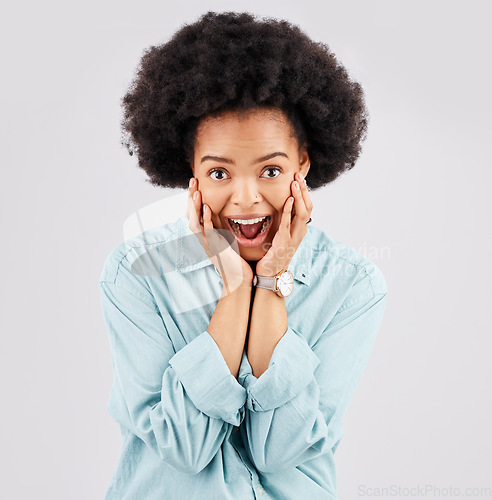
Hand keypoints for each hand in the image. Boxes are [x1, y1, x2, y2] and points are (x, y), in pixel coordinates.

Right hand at [187, 178, 253, 294]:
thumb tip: (231, 217)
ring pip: (195, 222)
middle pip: (191, 215)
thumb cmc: (237, 262)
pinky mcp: (214, 248)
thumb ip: (226, 230)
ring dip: (194, 206)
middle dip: (191, 197)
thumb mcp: (229, 241)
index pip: (195, 214)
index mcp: (206, 236)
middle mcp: (204, 239)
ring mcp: (207, 244)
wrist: (239, 280)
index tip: (196, 185)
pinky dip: (205, 219)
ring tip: (195, 191)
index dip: (194, 199)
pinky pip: (207, 231)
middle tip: (192, 181)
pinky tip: (206, 207)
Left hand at [256, 172, 312, 276]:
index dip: (305, 192)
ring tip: (295, 183)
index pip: (307, 207)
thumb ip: (284, 222)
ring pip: (302, 213)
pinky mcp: (284, 242)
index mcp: (300, 230)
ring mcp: (294, 238)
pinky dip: (289, 210)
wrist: (270, 273)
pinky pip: (288, 223)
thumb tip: (281, 207)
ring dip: (299, 197)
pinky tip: (288, 200)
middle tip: (299, 175)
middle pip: (308, 207)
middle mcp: (300, 233)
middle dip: (304, 190)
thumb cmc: (273, 254)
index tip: (299, 178)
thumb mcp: (281, 235)